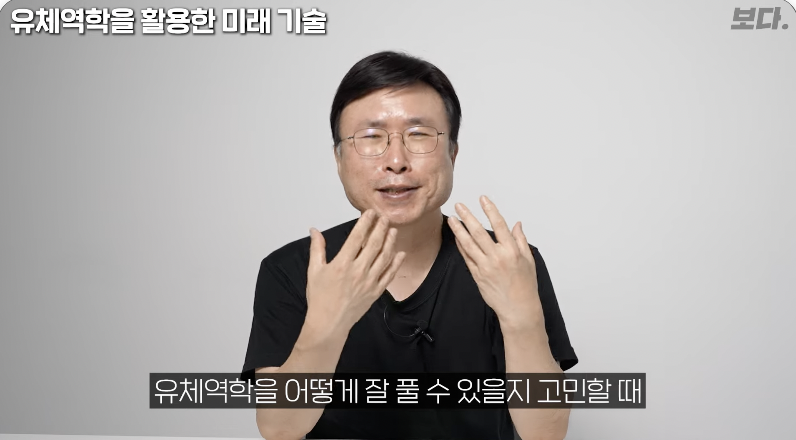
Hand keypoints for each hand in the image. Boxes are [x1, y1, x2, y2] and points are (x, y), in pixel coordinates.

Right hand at [306, 210, 405, 330]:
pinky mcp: (376, 292)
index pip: (357, 237)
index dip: (365, 222)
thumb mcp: (314, 271)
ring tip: (393, 230)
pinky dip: (396, 263)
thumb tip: (314, 230)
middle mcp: (358, 271)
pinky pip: (389, 275)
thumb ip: (317, 248)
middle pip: (374, 244)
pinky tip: (400, 254)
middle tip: (385, 217)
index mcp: (342, 264)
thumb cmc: (319, 298)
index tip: (370, 213)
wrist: (329, 323)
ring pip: (384, 258)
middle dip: (381, 228)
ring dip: (390, 242)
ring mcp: (369, 282)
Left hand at [447, 196, 542, 327]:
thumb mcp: (528, 260)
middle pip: (479, 232)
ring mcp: (485, 266)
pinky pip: (467, 257)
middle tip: (459, 205)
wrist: (518, 308)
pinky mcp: (477, 275)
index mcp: (512, 251)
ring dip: (459, 230)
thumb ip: (520, 240)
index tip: (482, 199)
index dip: (490, 210)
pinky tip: (456, 237)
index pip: (499, 225)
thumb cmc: (525, 285)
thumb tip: (517, 224)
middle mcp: (497, 257)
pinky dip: (461, 246)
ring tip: (452, 219)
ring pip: (469, 244)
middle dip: (468, 217)